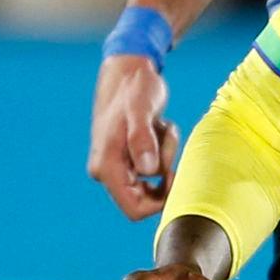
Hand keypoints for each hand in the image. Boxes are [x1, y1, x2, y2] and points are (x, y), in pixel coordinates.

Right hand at [88, 56, 181, 219]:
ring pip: (152, 180)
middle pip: (145, 198)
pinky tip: (158, 126)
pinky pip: (153, 167)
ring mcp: (116, 165)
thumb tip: (149, 171)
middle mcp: (106, 170)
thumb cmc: (136, 88)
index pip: (134, 209)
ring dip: (165, 156)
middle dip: (164, 174)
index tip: (174, 175)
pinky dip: (163, 149)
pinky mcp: (126, 157)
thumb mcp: (142, 111)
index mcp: (106, 165)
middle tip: (166, 141)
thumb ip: (143, 140)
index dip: (159, 201)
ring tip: (161, 127)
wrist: (129, 70)